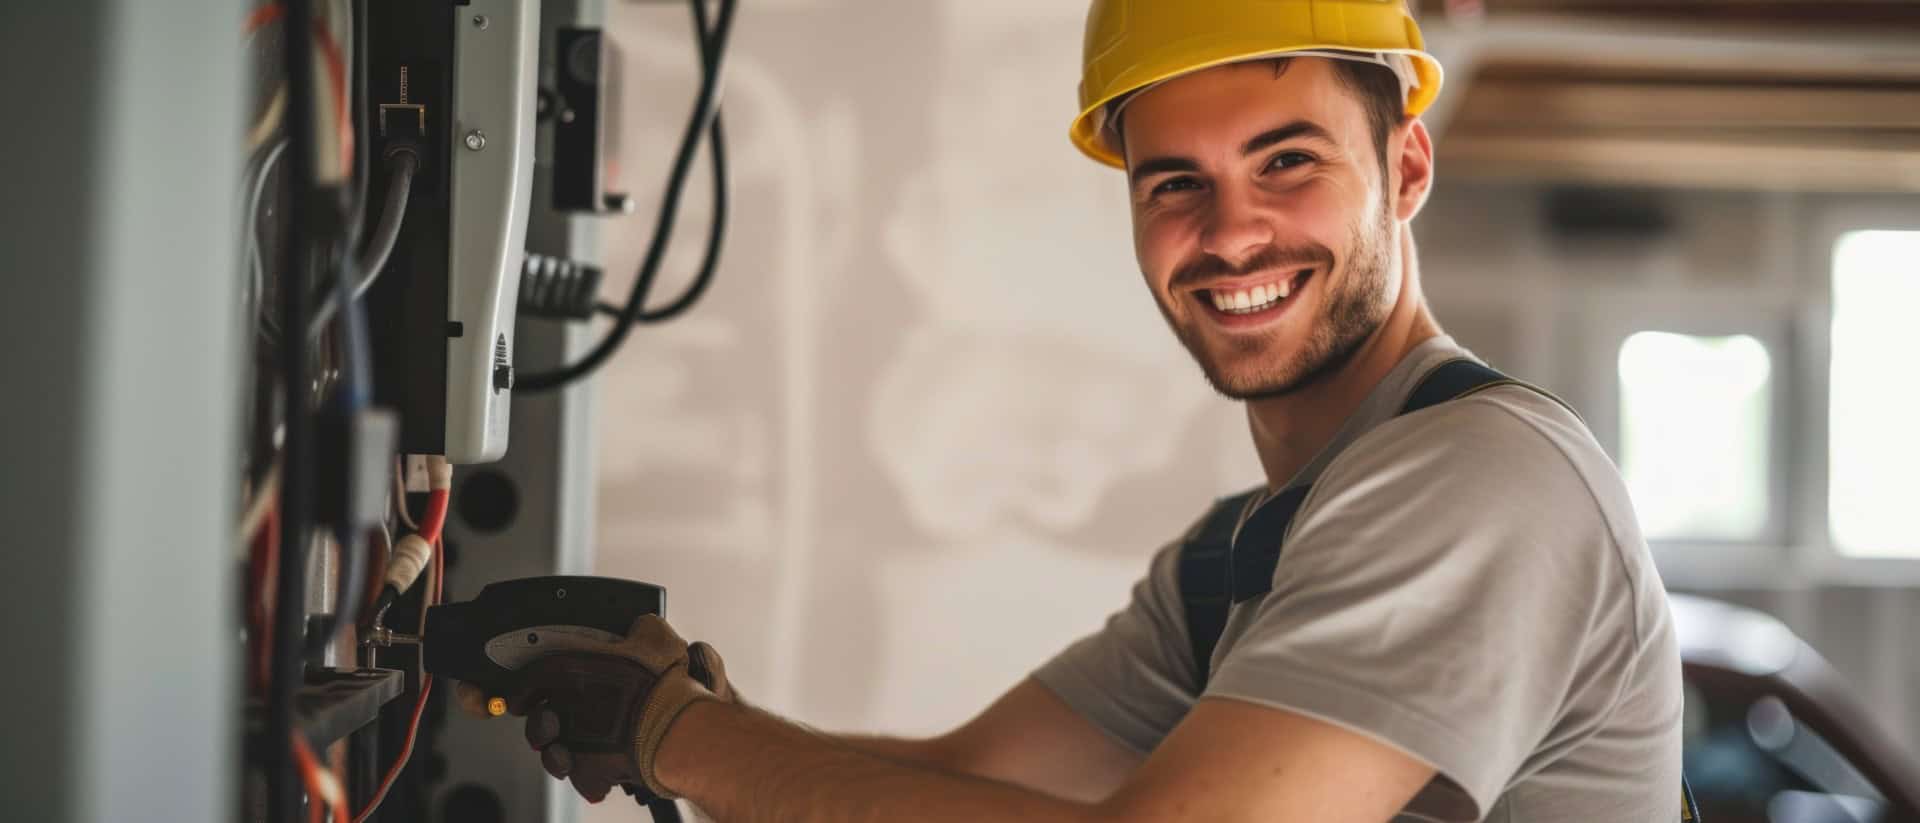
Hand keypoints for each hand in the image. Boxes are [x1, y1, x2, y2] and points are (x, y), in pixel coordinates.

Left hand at [453, 615, 735, 801]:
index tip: (522, 700)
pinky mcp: (593, 774)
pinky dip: (594, 778)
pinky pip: (587, 780)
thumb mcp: (653, 636)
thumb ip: (639, 629)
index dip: (524, 690)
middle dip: (541, 726)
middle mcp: (565, 711)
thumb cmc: (660, 681)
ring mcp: (576, 746)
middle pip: (538, 724)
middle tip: (551, 723)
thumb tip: (640, 627)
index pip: (530, 681)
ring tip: (573, 752)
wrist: (673, 726)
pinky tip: (605, 771)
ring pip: (555, 757)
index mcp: (568, 673)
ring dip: (560, 754)